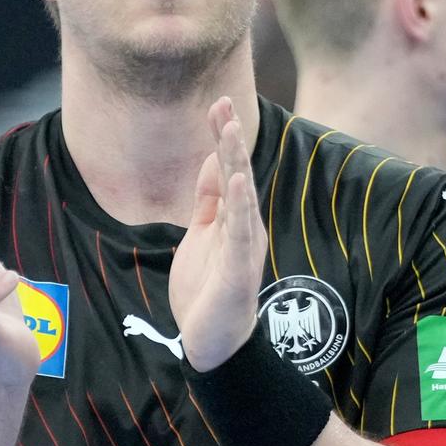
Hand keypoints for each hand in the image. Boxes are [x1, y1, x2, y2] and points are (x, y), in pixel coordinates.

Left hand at [168, 98, 267, 370]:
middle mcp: (243, 227)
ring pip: (242, 197)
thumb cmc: (208, 291)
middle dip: (229, 139)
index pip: (228, 169)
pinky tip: (238, 181)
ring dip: (236, 162)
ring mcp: (244, 247)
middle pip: (238, 174)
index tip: (217, 103)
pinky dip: (240, 205)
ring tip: (231, 131)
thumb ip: (208, 202)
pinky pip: (240, 232)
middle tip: (224, 103)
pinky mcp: (239, 269)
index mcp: (232, 219)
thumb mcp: (202, 236)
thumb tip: (213, 161)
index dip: (222, 137)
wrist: (213, 342)